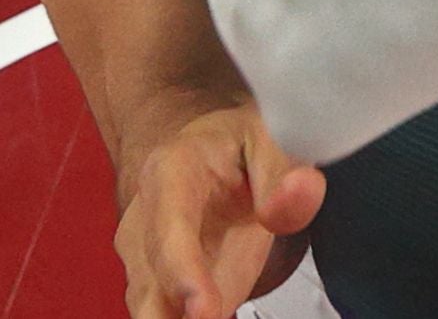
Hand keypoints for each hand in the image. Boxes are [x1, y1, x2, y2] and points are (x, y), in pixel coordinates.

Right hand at [117, 101, 325, 318]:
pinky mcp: (156, 283)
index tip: (204, 312)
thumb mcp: (268, 136)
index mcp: (171, 171)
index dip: (184, 273)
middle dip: (168, 316)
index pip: (171, 228)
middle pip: (148, 280)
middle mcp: (145, 216)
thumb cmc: (233, 145)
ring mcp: (145, 254)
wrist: (205, 151)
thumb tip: (291, 200)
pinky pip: (163, 314)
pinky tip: (215, 318)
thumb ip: (283, 169)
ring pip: (149, 305)